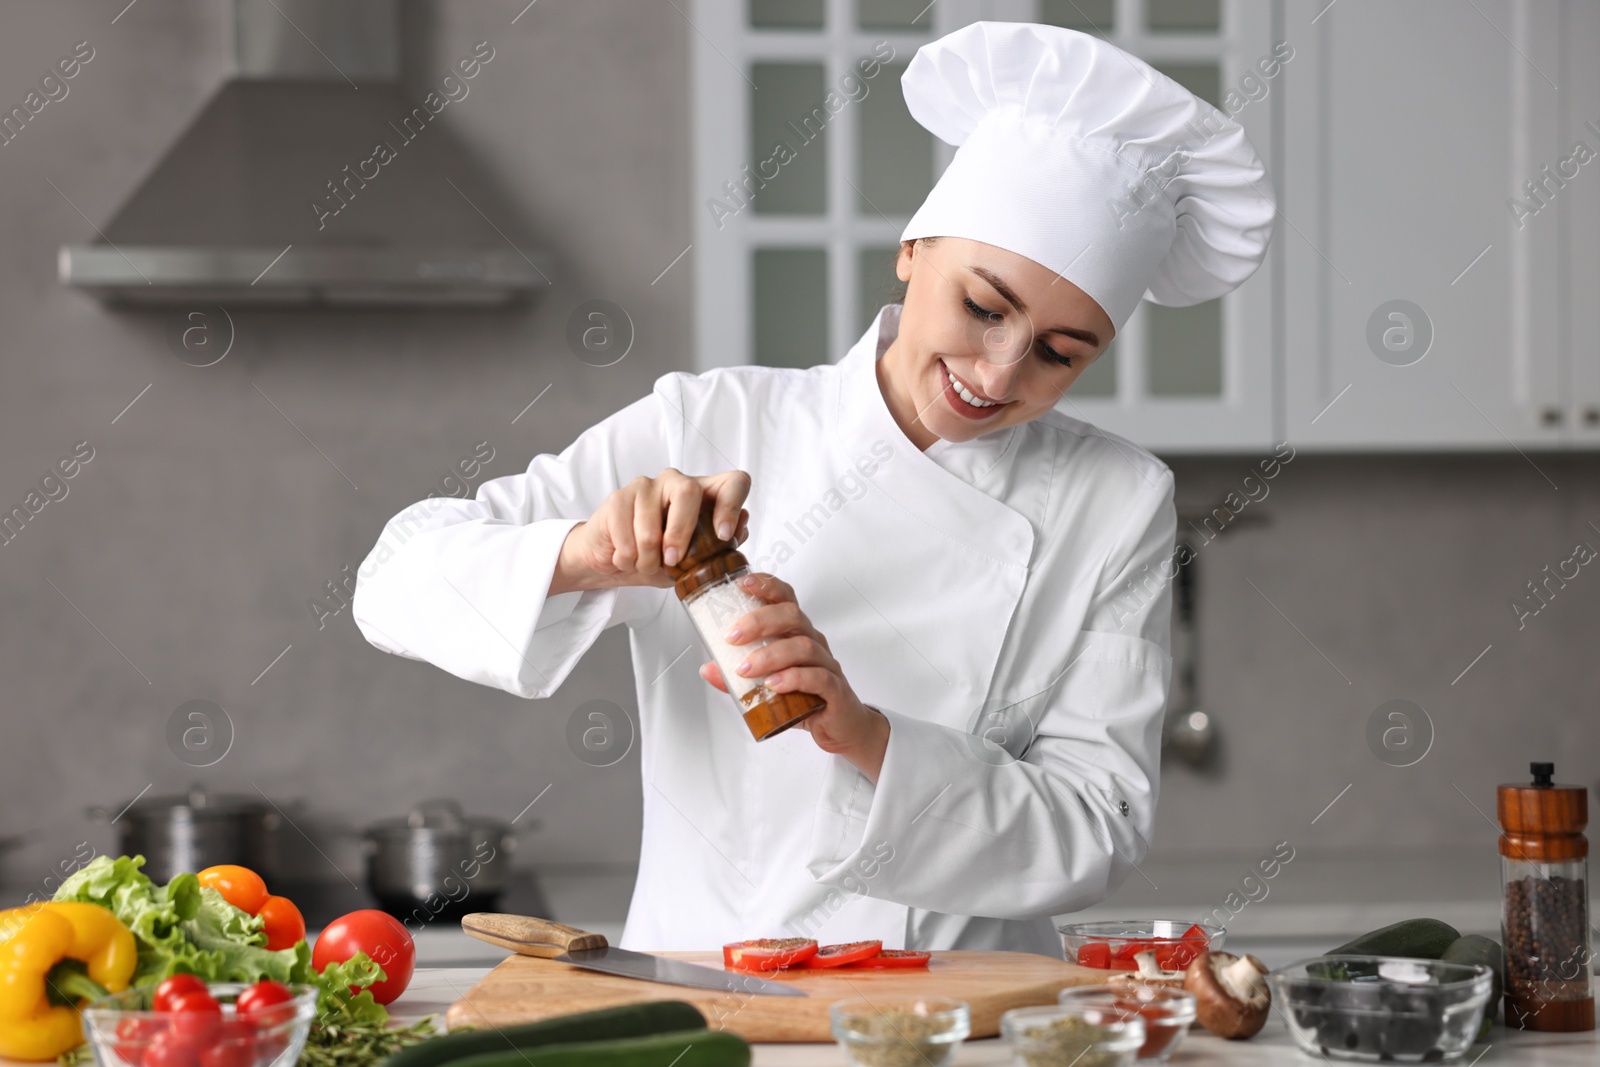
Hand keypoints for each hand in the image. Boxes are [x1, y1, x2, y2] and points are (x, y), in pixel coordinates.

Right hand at [551, 468, 749, 594]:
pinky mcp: (618, 497)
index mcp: (703, 495)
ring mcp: (645, 486)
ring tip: (644, 566)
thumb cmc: (658, 557)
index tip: (722, 536)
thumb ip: (718, 547)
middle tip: (672, 561)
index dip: (731, 505)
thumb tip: (740, 529)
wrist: (615, 562)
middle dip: (681, 532)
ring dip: (647, 556)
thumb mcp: (693, 561)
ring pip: (651, 519)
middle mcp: (676, 482)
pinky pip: (625, 529)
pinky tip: (626, 559)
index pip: (733, 482)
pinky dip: (627, 556)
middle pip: (689, 491)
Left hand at [700, 573, 890, 781]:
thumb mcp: (767, 685)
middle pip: (792, 616)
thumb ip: (737, 678)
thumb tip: (708, 668)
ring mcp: (826, 665)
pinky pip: (818, 678)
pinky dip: (794, 678)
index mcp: (796, 634)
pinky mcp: (835, 690)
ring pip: (804, 646)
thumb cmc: (806, 697)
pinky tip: (774, 684)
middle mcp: (813, 643)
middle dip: (759, 621)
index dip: (767, 586)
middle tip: (732, 636)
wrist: (840, 725)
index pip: (786, 600)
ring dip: (770, 655)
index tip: (743, 584)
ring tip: (746, 668)